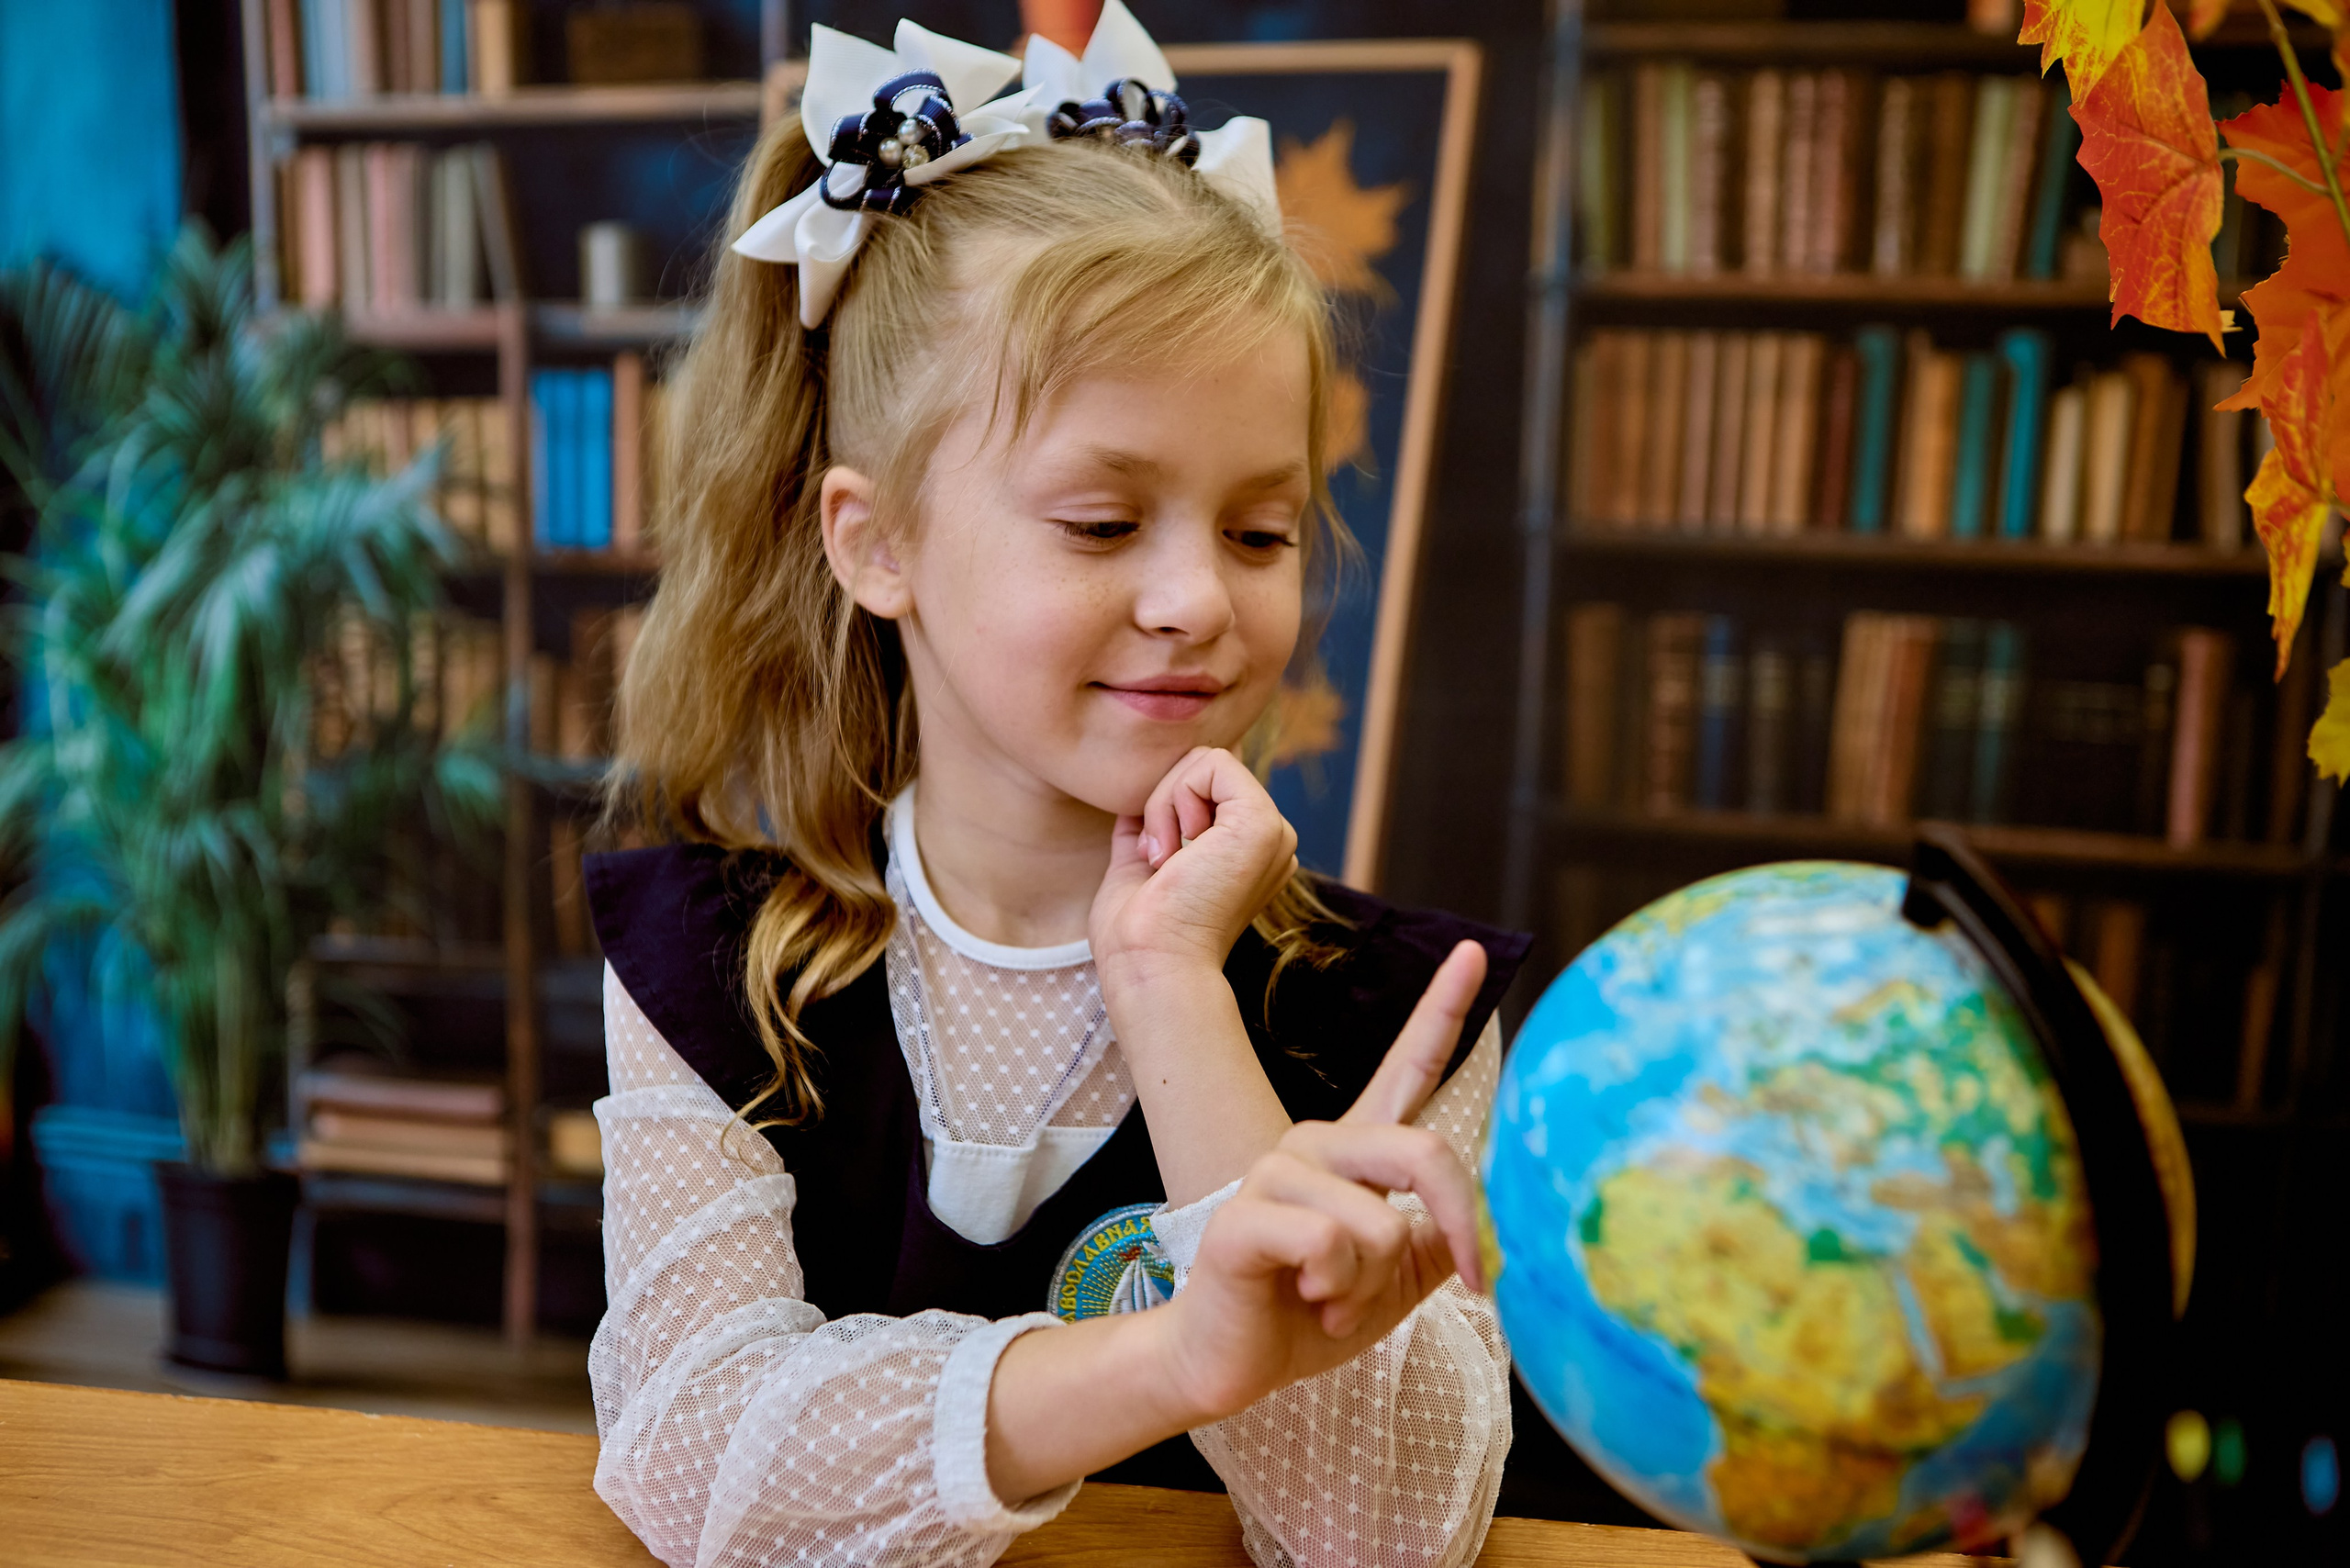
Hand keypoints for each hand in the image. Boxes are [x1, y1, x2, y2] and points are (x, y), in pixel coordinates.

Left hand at [1089, 746, 1298, 986]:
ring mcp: (1272, 830)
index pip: (1202, 788)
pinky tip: (1178, 851)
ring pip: (1203, 761)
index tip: (1154, 864)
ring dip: (1164, 804)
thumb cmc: (1139, 934)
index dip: (1164, 810)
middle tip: (1158, 862)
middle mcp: (1268, 842)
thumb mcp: (1138, 870)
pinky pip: (1210, 763)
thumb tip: (1129, 809)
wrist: (1151, 965)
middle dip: (1162, 803)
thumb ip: (1146, 834)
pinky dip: (1175, 797)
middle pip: (1202, 768)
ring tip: (1167, 860)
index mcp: (1246, 854)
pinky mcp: (1262, 822)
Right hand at [1148, 939, 1489, 1425]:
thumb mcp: (1398, 1279)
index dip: (1443, 1007)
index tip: (1476, 951)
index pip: (1408, 1066)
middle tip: (1466, 1287)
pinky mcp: (1244, 1215)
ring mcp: (1274, 1172)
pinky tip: (1302, 1297)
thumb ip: (1439, 1240)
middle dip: (1459, 1232)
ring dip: (1369, 1287)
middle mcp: (1314, 1143)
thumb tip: (1491, 1224)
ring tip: (1329, 1297)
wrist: (1232, 1363)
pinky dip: (1333, 1292)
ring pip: (1378, 1225)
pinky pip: (1330, 1244)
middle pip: (1424, 1154)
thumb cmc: (1310, 1315)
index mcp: (1356, 1150)